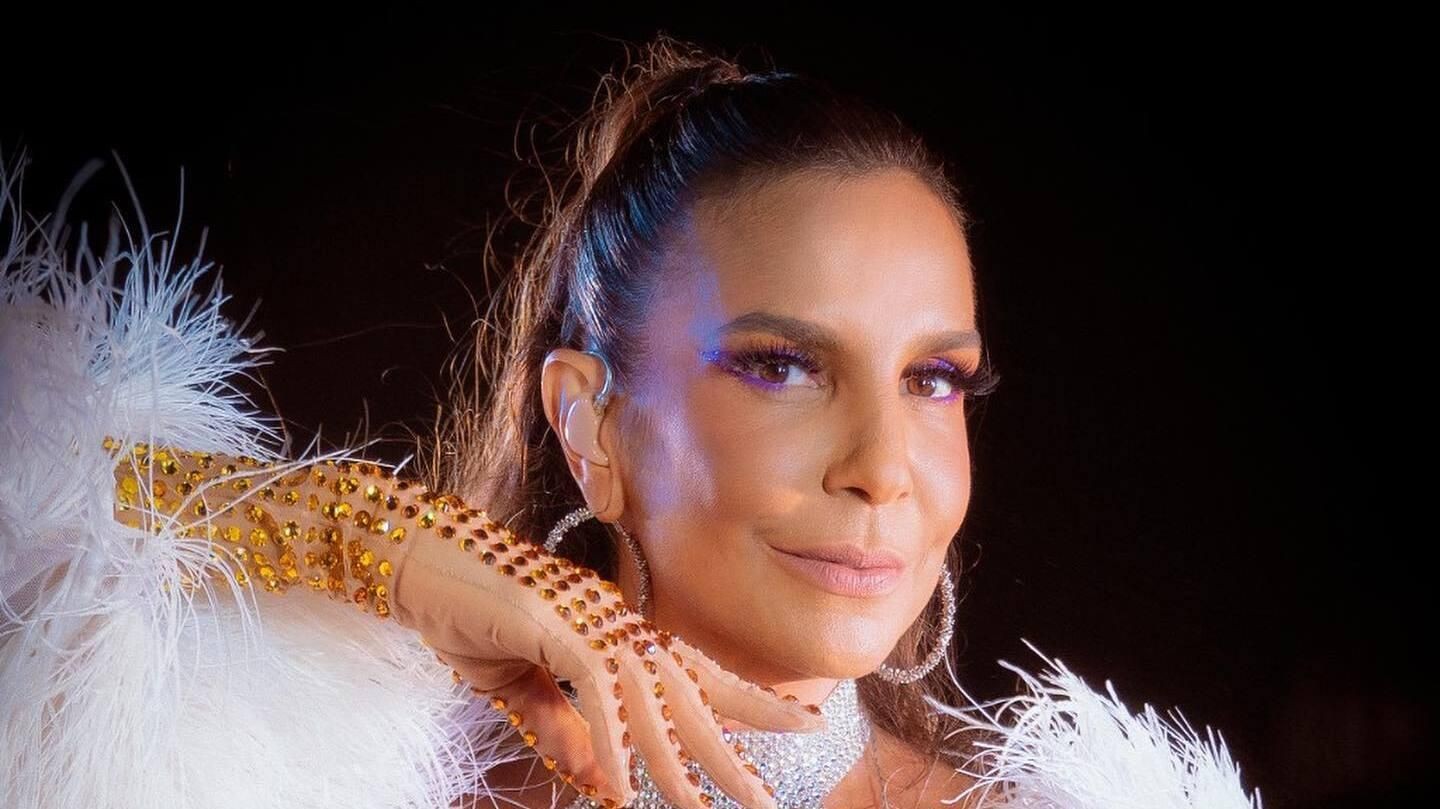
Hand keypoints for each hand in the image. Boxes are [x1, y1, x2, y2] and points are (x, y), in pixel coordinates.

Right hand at [391, 494, 826, 808]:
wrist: (419, 564)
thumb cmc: (469, 614)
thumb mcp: (518, 689)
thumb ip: (561, 728)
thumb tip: (604, 781)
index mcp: (615, 631)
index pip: (693, 671)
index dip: (745, 699)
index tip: (797, 722)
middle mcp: (616, 624)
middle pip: (690, 690)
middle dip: (736, 742)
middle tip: (770, 796)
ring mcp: (590, 622)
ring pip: (651, 702)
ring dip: (679, 762)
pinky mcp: (555, 627)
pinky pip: (595, 696)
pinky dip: (611, 741)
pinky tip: (624, 788)